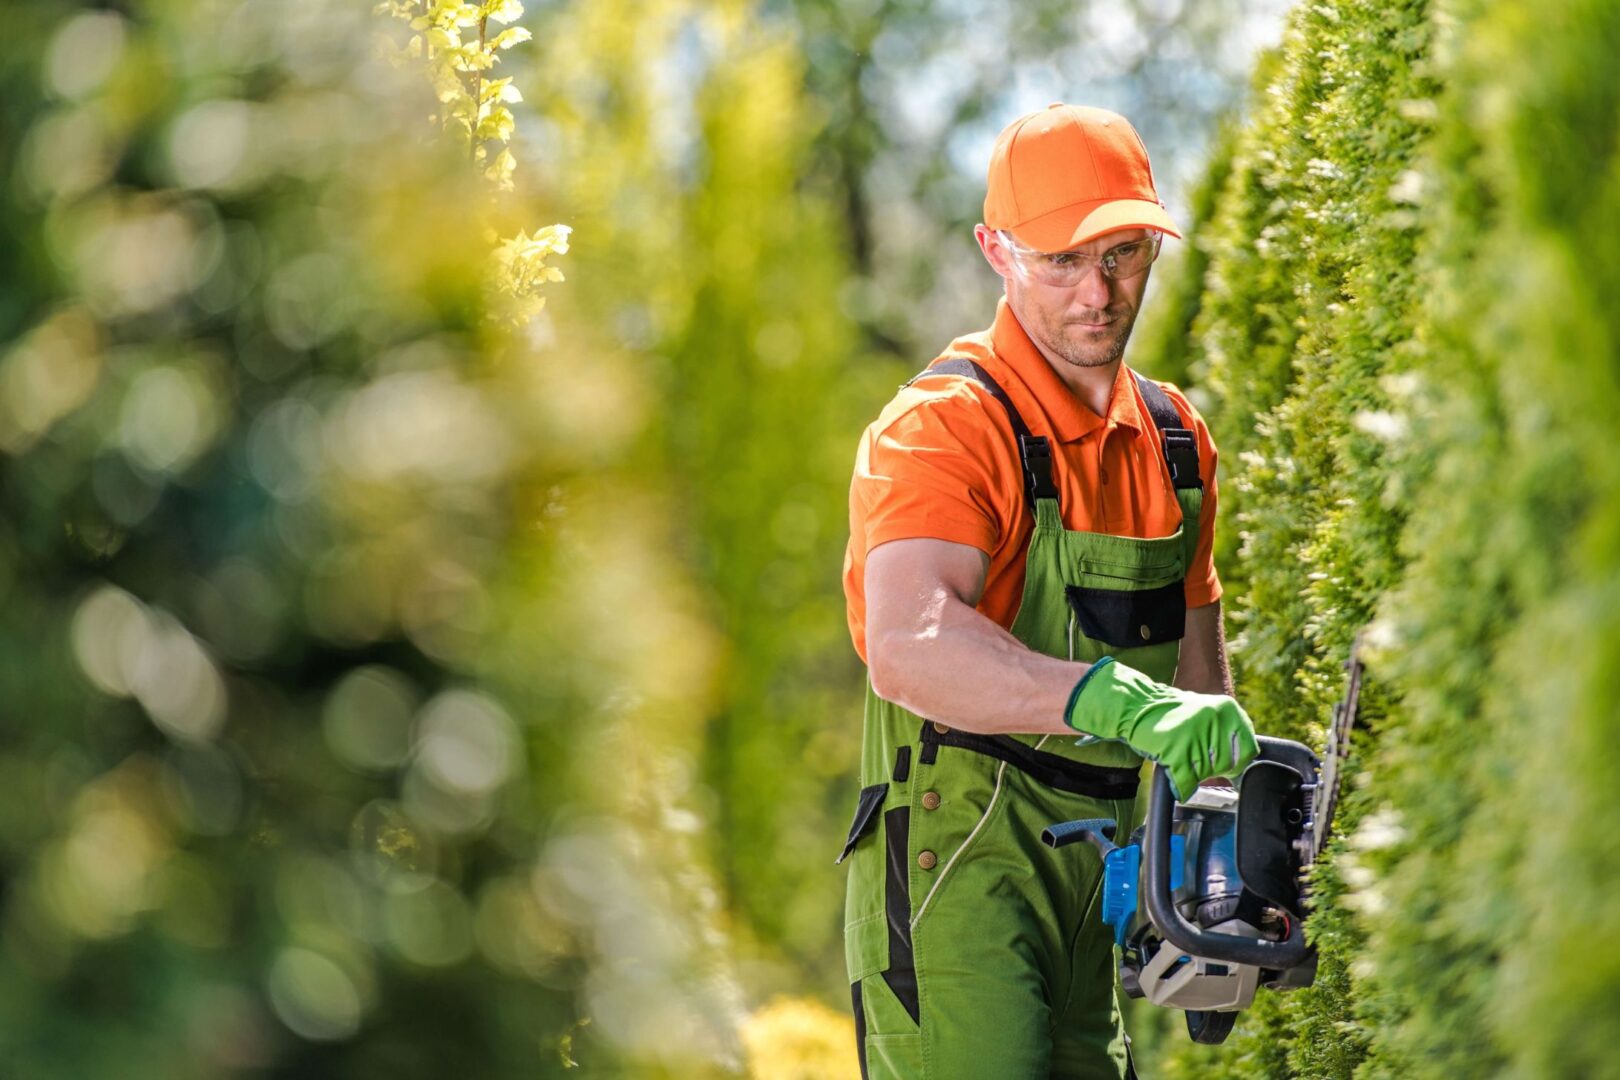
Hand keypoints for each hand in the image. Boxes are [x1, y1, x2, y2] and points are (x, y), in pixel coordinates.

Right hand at [1064, 657, 1258, 799]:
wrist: (1137, 706)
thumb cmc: (1172, 713)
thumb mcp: (1207, 712)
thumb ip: (1227, 732)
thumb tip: (1242, 762)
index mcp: (1227, 709)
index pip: (1248, 749)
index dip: (1237, 762)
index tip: (1225, 764)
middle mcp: (1214, 719)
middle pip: (1226, 765)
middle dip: (1212, 769)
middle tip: (1194, 758)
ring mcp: (1194, 735)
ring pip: (1205, 775)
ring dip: (1192, 774)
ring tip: (1180, 758)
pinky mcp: (1176, 750)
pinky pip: (1186, 782)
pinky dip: (1181, 787)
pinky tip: (1175, 778)